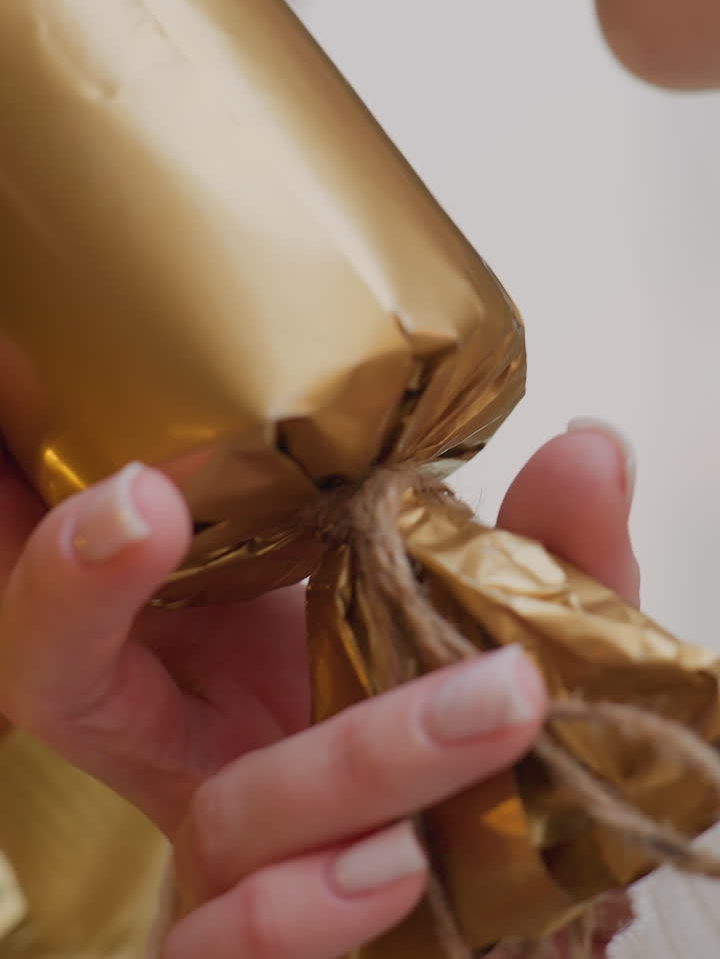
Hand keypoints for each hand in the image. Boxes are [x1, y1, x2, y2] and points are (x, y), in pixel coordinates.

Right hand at [0, 422, 636, 956]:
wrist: (503, 878)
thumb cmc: (461, 726)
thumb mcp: (500, 625)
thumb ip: (536, 551)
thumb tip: (588, 450)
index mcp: (217, 650)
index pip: (86, 591)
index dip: (70, 546)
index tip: (137, 484)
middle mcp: (189, 747)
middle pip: (68, 685)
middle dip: (83, 591)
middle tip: (146, 505)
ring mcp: (219, 858)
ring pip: (216, 818)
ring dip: (352, 760)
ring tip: (492, 707)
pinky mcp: (253, 937)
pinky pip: (223, 952)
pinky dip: (295, 915)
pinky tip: (397, 869)